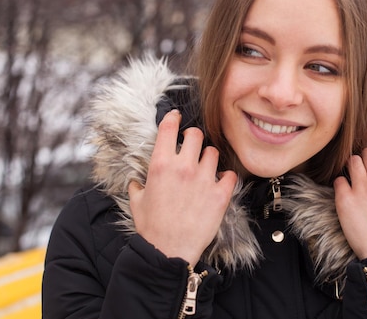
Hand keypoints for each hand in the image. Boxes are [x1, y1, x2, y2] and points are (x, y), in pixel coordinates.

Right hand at [128, 110, 236, 266]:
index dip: (173, 117)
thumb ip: (137, 187)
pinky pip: (230, 175)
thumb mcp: (137, 203)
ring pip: (213, 152)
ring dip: (209, 157)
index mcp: (160, 165)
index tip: (176, 116)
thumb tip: (136, 182)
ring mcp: (204, 180)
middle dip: (193, 137)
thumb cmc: (151, 227)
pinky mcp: (220, 194)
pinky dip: (226, 178)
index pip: (168, 128)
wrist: (168, 251)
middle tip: (192, 146)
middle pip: (195, 135)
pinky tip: (220, 184)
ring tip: (205, 168)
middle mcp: (183, 167)